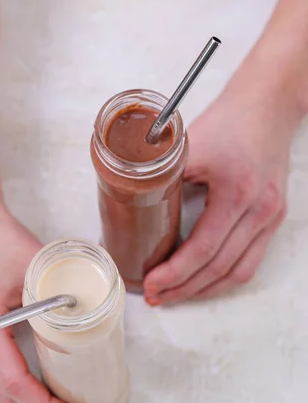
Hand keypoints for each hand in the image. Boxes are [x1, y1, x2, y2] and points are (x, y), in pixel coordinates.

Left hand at [144, 83, 292, 303]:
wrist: (268, 106)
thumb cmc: (228, 121)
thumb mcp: (188, 146)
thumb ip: (163, 179)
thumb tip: (131, 212)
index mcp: (237, 192)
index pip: (204, 249)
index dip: (175, 274)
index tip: (151, 284)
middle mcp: (260, 210)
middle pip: (220, 268)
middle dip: (184, 289)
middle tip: (157, 297)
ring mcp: (270, 217)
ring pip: (238, 273)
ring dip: (204, 291)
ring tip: (175, 295)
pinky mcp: (273, 219)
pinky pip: (251, 262)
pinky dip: (224, 278)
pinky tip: (203, 283)